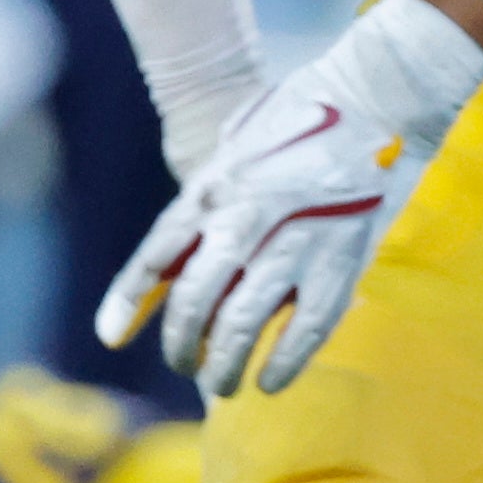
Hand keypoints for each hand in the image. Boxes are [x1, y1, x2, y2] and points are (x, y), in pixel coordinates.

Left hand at [94, 0, 482, 394]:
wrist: (372, 98)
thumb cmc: (297, 125)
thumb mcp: (233, 155)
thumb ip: (206, 205)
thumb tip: (176, 267)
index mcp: (212, 188)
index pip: (156, 256)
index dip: (127, 301)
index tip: (110, 337)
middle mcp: (244, 218)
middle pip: (193, 301)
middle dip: (180, 344)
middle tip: (183, 364)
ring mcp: (294, 241)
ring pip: (242, 323)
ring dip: (223, 365)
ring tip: (221, 385)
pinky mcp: (341, 259)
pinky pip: (306, 328)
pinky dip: (283, 363)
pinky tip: (270, 382)